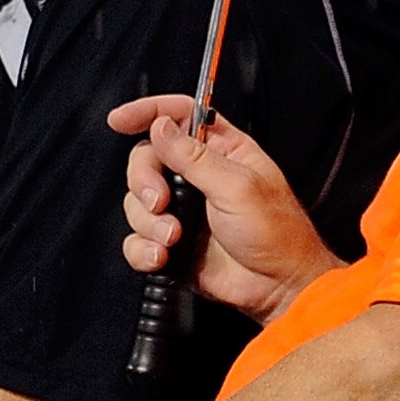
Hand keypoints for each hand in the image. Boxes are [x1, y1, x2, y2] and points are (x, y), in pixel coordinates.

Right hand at [109, 95, 342, 323]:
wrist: (278, 287)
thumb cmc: (278, 235)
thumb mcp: (239, 187)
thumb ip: (194, 157)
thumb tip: (160, 126)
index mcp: (221, 150)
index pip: (178, 116)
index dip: (148, 112)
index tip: (121, 119)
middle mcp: (197, 176)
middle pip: (146, 159)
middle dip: (144, 181)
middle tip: (160, 201)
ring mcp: (182, 210)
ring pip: (137, 201)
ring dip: (149, 222)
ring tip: (174, 237)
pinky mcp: (171, 243)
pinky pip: (137, 239)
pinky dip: (143, 248)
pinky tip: (164, 256)